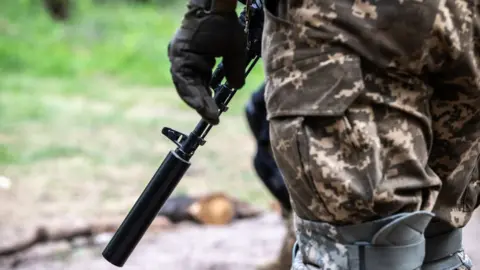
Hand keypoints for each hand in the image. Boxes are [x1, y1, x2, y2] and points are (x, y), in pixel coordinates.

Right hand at [168, 1, 246, 124]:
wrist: (214, 3)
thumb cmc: (224, 23)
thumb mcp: (234, 49)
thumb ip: (234, 71)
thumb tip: (235, 88)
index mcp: (183, 55)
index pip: (189, 86)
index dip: (201, 103)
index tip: (213, 117)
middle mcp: (177, 57)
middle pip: (187, 87)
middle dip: (200, 103)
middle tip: (214, 118)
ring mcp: (181, 56)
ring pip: (189, 82)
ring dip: (200, 95)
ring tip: (212, 111)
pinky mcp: (187, 54)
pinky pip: (192, 74)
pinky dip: (201, 85)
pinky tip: (210, 96)